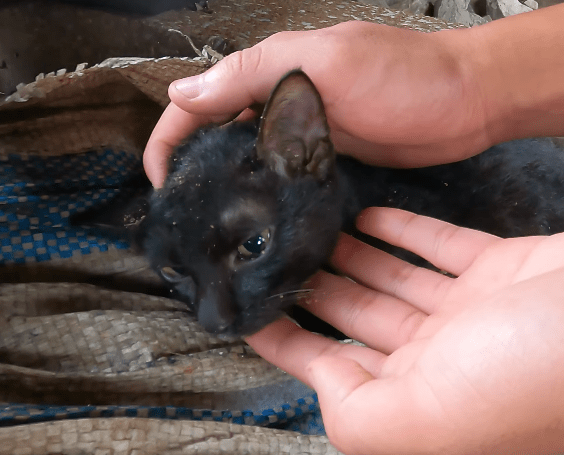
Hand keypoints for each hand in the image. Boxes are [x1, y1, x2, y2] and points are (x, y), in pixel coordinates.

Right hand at [144, 21, 492, 186]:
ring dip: (223, 181)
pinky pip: (277, 170)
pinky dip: (260, 187)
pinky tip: (255, 212)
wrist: (465, 101)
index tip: (159, 180)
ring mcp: (299, 130)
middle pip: (216, 131)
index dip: (170, 136)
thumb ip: (254, 73)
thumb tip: (181, 92)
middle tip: (183, 211)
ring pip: (244, 154)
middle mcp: (277, 101)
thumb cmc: (403, 77)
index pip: (200, 101)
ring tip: (211, 220)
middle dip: (192, 165)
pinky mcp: (321, 155)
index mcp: (269, 71)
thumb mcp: (325, 62)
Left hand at [246, 207, 563, 453]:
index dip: (286, 341)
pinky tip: (370, 216)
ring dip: (352, 256)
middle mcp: (441, 357)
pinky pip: (437, 248)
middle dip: (316, 287)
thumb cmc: (536, 374)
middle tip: (280, 252)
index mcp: (417, 397)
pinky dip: (403, 232)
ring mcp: (472, 313)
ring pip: (393, 280)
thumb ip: (361, 413)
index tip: (250, 309)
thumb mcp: (430, 416)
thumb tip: (320, 385)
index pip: (328, 366)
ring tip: (314, 229)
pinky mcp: (500, 272)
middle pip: (357, 316)